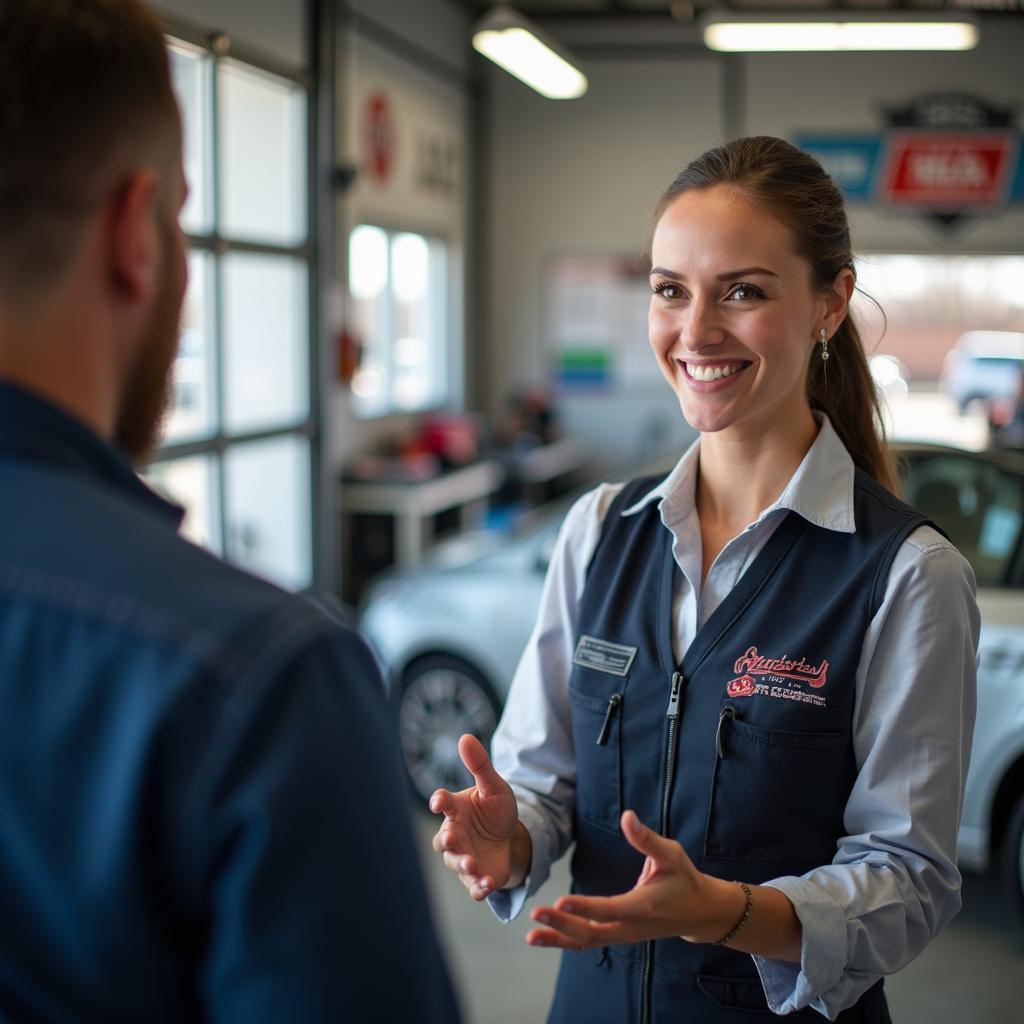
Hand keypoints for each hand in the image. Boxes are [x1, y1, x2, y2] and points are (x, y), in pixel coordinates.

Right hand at [430, 734, 523, 900]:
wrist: (512, 838)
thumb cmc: (495, 810)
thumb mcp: (494, 786)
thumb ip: (480, 765)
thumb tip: (465, 736)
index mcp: (457, 809)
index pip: (443, 803)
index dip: (439, 801)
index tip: (439, 801)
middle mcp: (456, 834)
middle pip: (442, 840)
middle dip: (446, 840)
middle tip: (451, 839)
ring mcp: (464, 856)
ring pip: (455, 863)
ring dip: (462, 864)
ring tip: (472, 864)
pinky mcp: (477, 876)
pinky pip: (473, 886)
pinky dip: (478, 887)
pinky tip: (487, 883)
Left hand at [525, 810, 738, 948]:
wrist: (699, 912)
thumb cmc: (684, 878)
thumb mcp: (672, 854)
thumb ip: (647, 839)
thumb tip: (627, 816)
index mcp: (643, 905)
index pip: (608, 909)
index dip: (583, 907)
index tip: (559, 901)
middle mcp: (631, 926)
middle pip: (592, 931)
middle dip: (562, 924)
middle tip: (536, 914)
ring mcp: (624, 935)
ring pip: (588, 941)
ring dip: (559, 937)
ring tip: (531, 935)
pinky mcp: (619, 935)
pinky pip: (590, 941)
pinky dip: (567, 939)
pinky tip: (544, 935)